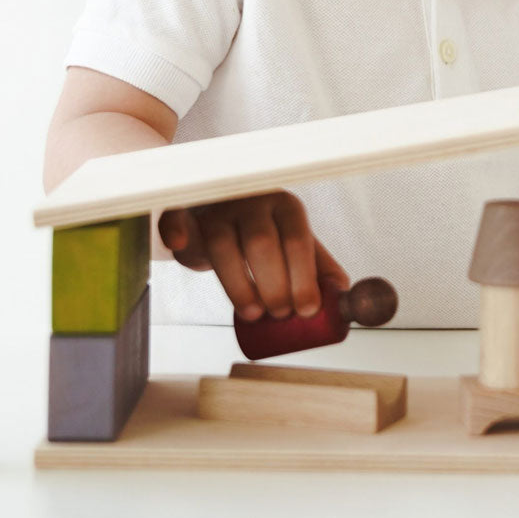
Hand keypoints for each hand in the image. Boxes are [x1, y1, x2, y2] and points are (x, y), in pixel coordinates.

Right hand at [157, 190, 348, 321]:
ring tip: (252, 313)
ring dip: (238, 284)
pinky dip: (176, 230)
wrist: (221, 211)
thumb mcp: (294, 243)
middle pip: (262, 243)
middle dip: (274, 285)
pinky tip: (180, 243)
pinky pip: (176, 217)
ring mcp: (217, 208)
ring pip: (223, 243)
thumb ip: (318, 266)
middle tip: (280, 315)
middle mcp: (252, 202)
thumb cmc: (262, 232)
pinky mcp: (186, 215)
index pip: (298, 239)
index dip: (303, 277)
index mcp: (285, 207)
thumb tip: (342, 294)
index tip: (307, 309)